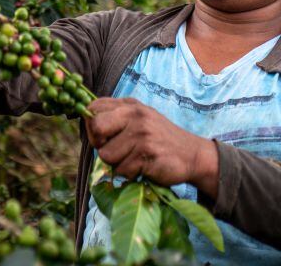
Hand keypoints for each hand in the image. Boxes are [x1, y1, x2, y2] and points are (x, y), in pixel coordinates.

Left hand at [85, 97, 219, 197]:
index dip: (91, 125)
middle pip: (95, 128)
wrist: (193, 154)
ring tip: (134, 159)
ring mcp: (142, 134)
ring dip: (117, 163)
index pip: (93, 107)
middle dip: (99, 144)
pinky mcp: (147, 154)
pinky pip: (122, 170)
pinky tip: (143, 167)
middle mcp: (135, 115)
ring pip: (106, 155)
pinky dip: (130, 174)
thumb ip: (116, 117)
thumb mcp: (140, 119)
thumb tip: (87, 125)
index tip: (102, 136)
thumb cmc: (160, 139)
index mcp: (130, 105)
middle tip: (113, 151)